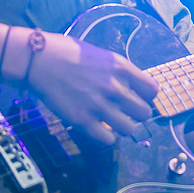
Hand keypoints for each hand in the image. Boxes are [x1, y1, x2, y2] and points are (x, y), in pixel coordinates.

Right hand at [20, 31, 158, 144]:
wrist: (41, 61)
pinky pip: (108, 139)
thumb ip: (119, 71)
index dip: (146, 96)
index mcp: (121, 68)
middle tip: (125, 112)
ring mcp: (99, 106)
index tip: (137, 97)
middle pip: (144, 113)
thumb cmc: (69, 53)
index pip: (152, 90)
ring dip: (122, 127)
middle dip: (136, 114)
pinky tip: (99, 128)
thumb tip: (132, 86)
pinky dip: (106, 136)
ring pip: (129, 129)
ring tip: (112, 121)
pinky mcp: (83, 121)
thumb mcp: (102, 55)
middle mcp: (115, 88)